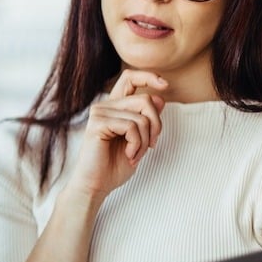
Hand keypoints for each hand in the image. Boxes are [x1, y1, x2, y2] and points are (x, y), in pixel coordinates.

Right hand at [66, 70, 166, 198]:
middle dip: (156, 124)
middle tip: (151, 145)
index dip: (149, 77)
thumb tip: (160, 98)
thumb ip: (147, 120)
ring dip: (145, 140)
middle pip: (145, 99)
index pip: (130, 78)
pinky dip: (137, 144)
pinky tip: (129, 156)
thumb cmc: (114, 166)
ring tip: (136, 155)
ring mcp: (99, 114)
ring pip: (141, 116)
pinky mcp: (97, 125)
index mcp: (114, 107)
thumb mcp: (139, 140)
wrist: (96, 185)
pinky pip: (131, 126)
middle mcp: (105, 106)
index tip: (165, 85)